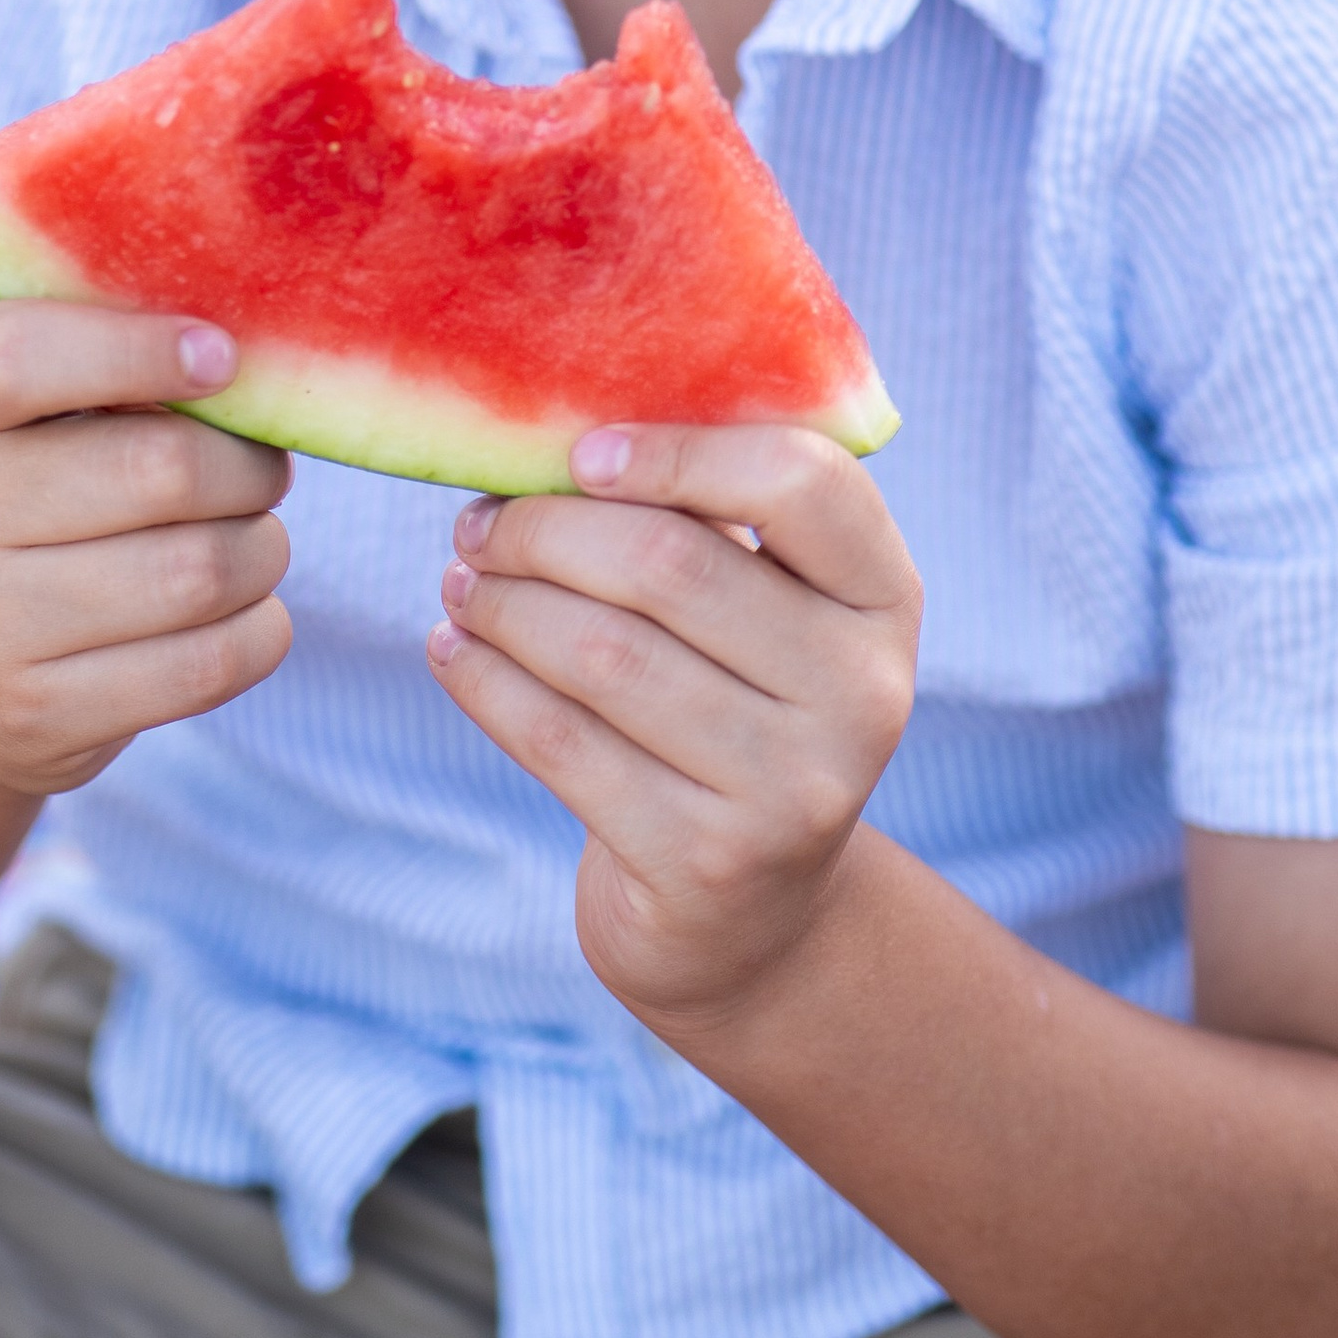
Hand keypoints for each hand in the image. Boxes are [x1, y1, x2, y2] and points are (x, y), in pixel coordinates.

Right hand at [0, 304, 293, 802]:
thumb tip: (263, 356)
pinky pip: (210, 663)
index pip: (13, 358)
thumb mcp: (51, 410)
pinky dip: (260, 630)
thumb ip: (128, 356)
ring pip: (199, 571)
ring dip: (261, 550)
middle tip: (258, 470)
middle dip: (248, 467)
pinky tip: (241, 613)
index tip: (221, 358)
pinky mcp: (36, 714)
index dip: (137, 350)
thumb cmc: (52, 498)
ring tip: (248, 543)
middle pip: (158, 469)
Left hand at [426, 423, 920, 1031]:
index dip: (676, 451)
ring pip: (604, 655)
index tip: (577, 454)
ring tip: (461, 583)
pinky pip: (563, 743)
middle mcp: (863, 694)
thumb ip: (709, 519)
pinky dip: (488, 685)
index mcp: (886, 599)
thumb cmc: (734, 709)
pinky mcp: (706, 862)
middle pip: (670, 566)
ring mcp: (792, 789)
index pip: (801, 481)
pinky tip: (452, 652)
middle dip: (547, 532)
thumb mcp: (767, 615)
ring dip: (504, 605)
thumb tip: (547, 421)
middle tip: (479, 524)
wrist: (751, 916)